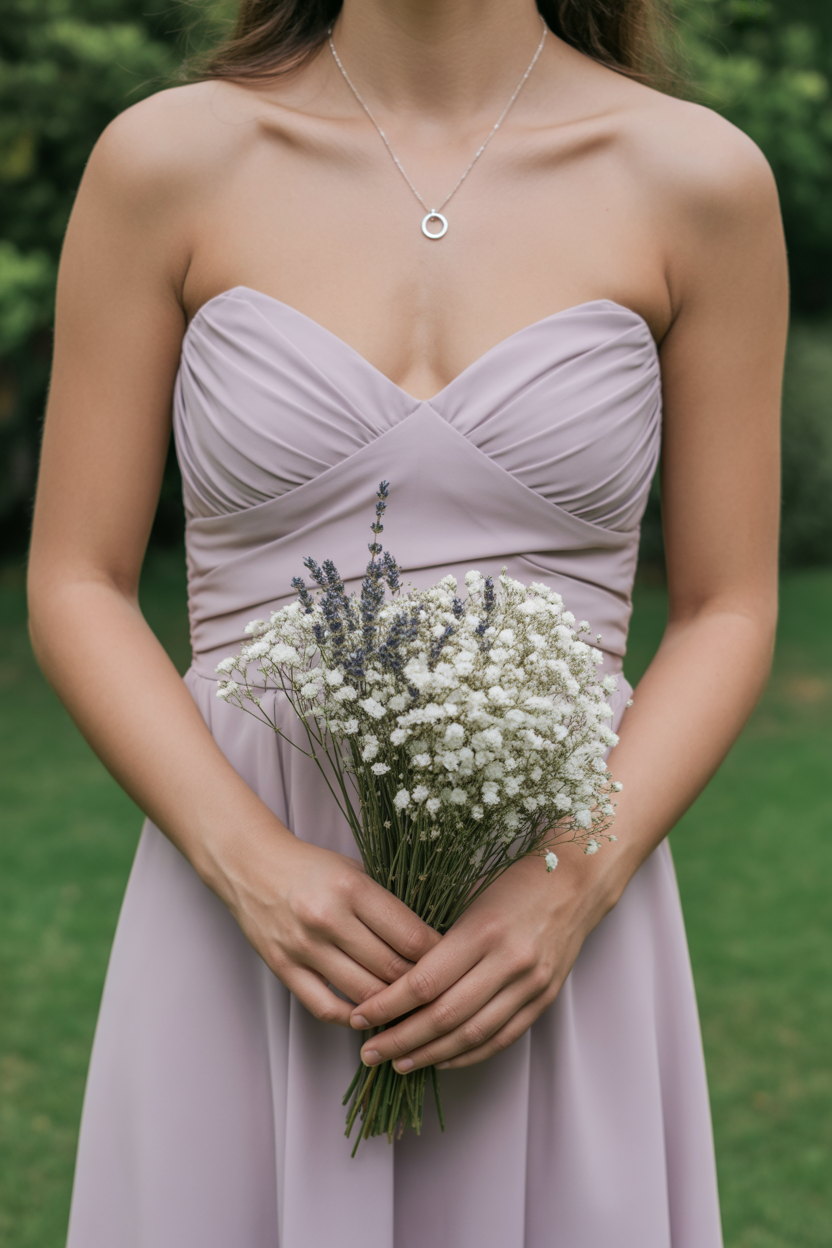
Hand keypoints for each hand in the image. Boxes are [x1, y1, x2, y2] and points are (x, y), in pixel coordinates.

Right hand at [215, 824, 441, 1026]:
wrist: (251, 865)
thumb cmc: (312, 868)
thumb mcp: (356, 872)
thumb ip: (388, 907)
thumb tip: (432, 944)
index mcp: (352, 888)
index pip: (411, 936)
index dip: (440, 955)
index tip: (455, 963)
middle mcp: (328, 918)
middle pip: (392, 969)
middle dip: (421, 985)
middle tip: (439, 993)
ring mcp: (304, 946)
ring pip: (364, 994)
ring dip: (391, 1007)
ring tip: (410, 1010)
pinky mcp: (283, 967)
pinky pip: (325, 1007)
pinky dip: (352, 1018)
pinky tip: (367, 1016)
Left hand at [349, 846, 620, 1070]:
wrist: (576, 883)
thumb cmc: (513, 881)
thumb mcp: (469, 897)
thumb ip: (436, 937)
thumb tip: (390, 974)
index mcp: (482, 930)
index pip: (424, 981)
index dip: (388, 1005)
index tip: (360, 1016)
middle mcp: (508, 961)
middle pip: (444, 1016)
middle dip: (401, 1038)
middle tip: (369, 1051)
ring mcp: (530, 985)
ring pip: (472, 1035)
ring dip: (431, 1055)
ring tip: (398, 1062)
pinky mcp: (544, 999)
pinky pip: (501, 1038)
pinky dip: (468, 1054)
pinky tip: (441, 1060)